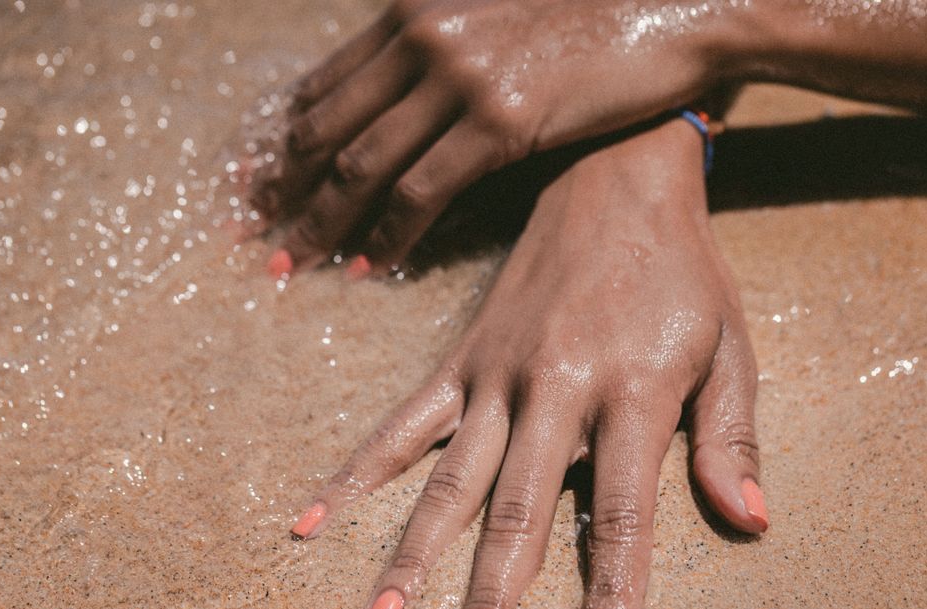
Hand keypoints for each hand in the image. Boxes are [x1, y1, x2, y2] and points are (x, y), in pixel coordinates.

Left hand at [250, 0, 742, 274]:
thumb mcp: (496, 17)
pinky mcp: (500, 120)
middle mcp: (423, 37)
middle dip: (284, 188)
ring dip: (322, 222)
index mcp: (413, 10)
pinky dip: (387, 233)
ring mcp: (460, 77)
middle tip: (256, 233)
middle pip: (327, 126)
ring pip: (362, 164)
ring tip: (294, 264)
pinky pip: (421, 190)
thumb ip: (441, 48)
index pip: (325, 84)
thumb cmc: (587, 15)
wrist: (671, 2)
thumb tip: (403, 102)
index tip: (261, 185)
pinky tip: (368, 265)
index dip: (285, 142)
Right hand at [289, 118, 767, 608]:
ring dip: (412, 554)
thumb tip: (752, 521)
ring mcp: (496, 373)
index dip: (612, 588)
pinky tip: (315, 518)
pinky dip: (358, 472)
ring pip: (449, 478)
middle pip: (518, 509)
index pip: (622, 510)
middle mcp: (554, 387)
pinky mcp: (462, 359)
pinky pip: (403, 424)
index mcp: (631, 390)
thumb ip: (730, 436)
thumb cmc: (682, 270)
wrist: (614, 178)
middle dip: (491, 598)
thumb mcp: (730, 345)